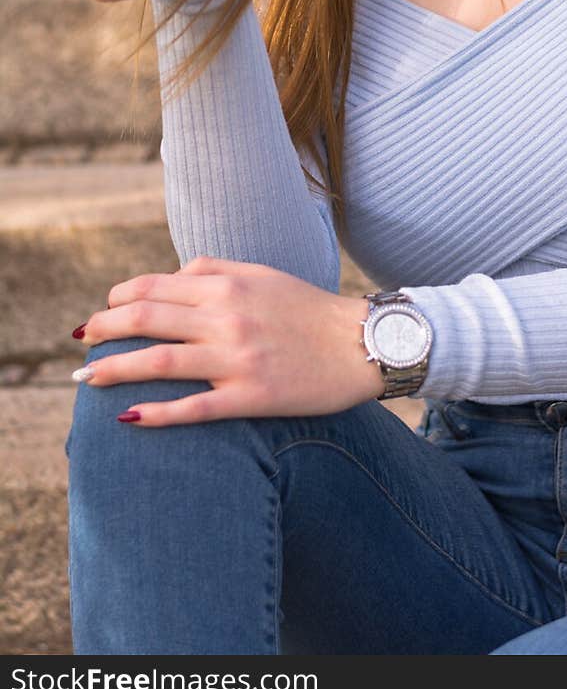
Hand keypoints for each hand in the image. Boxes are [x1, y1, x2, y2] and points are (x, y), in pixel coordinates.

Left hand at [71, 256, 384, 425]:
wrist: (362, 344)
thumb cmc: (309, 309)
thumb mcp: (262, 274)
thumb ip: (215, 270)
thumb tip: (170, 277)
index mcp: (227, 285)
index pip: (153, 287)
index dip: (117, 300)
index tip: (104, 314)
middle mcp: (227, 317)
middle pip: (145, 320)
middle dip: (103, 331)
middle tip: (82, 344)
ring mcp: (238, 358)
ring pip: (159, 362)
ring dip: (113, 370)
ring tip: (86, 381)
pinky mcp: (252, 396)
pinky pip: (194, 407)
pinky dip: (156, 413)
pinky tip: (129, 418)